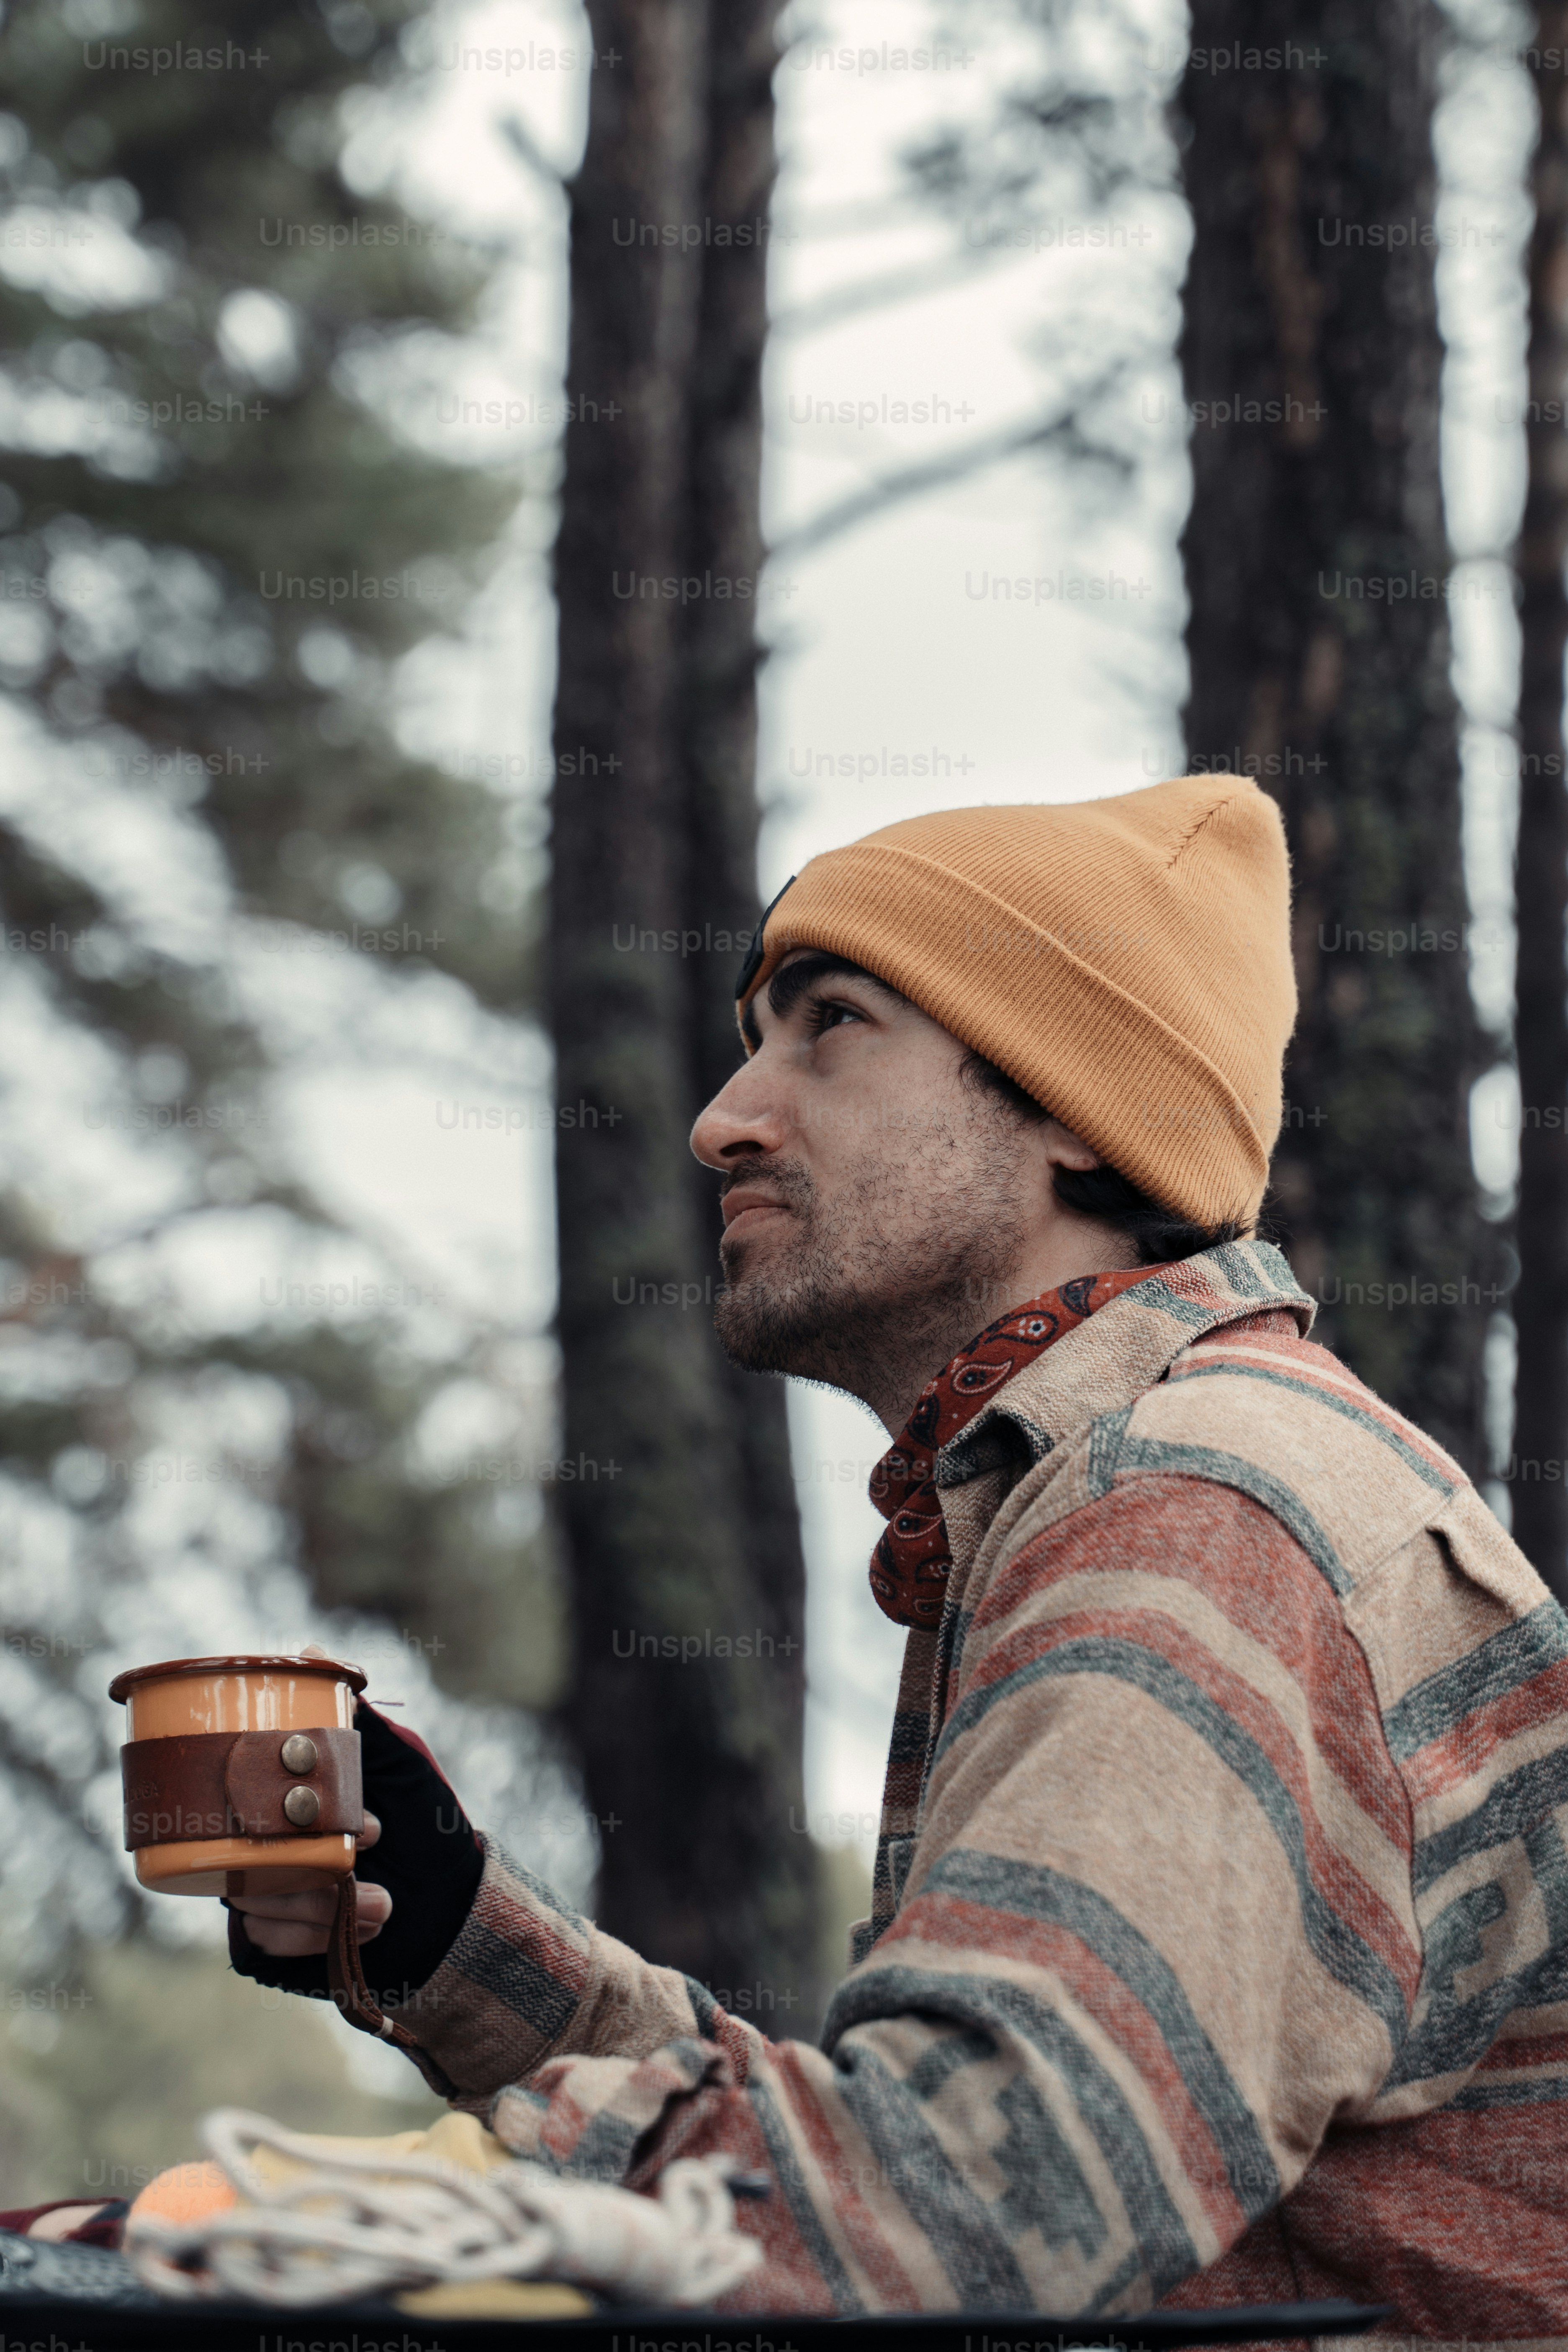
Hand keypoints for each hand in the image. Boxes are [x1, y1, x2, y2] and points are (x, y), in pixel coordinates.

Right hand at [226, 1700, 483, 2003]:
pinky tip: (363, 1930)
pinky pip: (262, 1939)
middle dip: (313, 1871)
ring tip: (386, 1906)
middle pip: (244, 1852)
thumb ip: (358, 1721)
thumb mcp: (400, 1765)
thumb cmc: (428, 1827)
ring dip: (321, 1908)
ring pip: (253, 1899)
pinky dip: (311, 1937)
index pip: (247, 1794)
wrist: (454, 1909)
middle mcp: (264, 1842)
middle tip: (374, 1865)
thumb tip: (310, 1651)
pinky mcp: (269, 1940)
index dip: (300, 1811)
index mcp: (285, 1799)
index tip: (371, 1825)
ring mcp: (262, 1892)